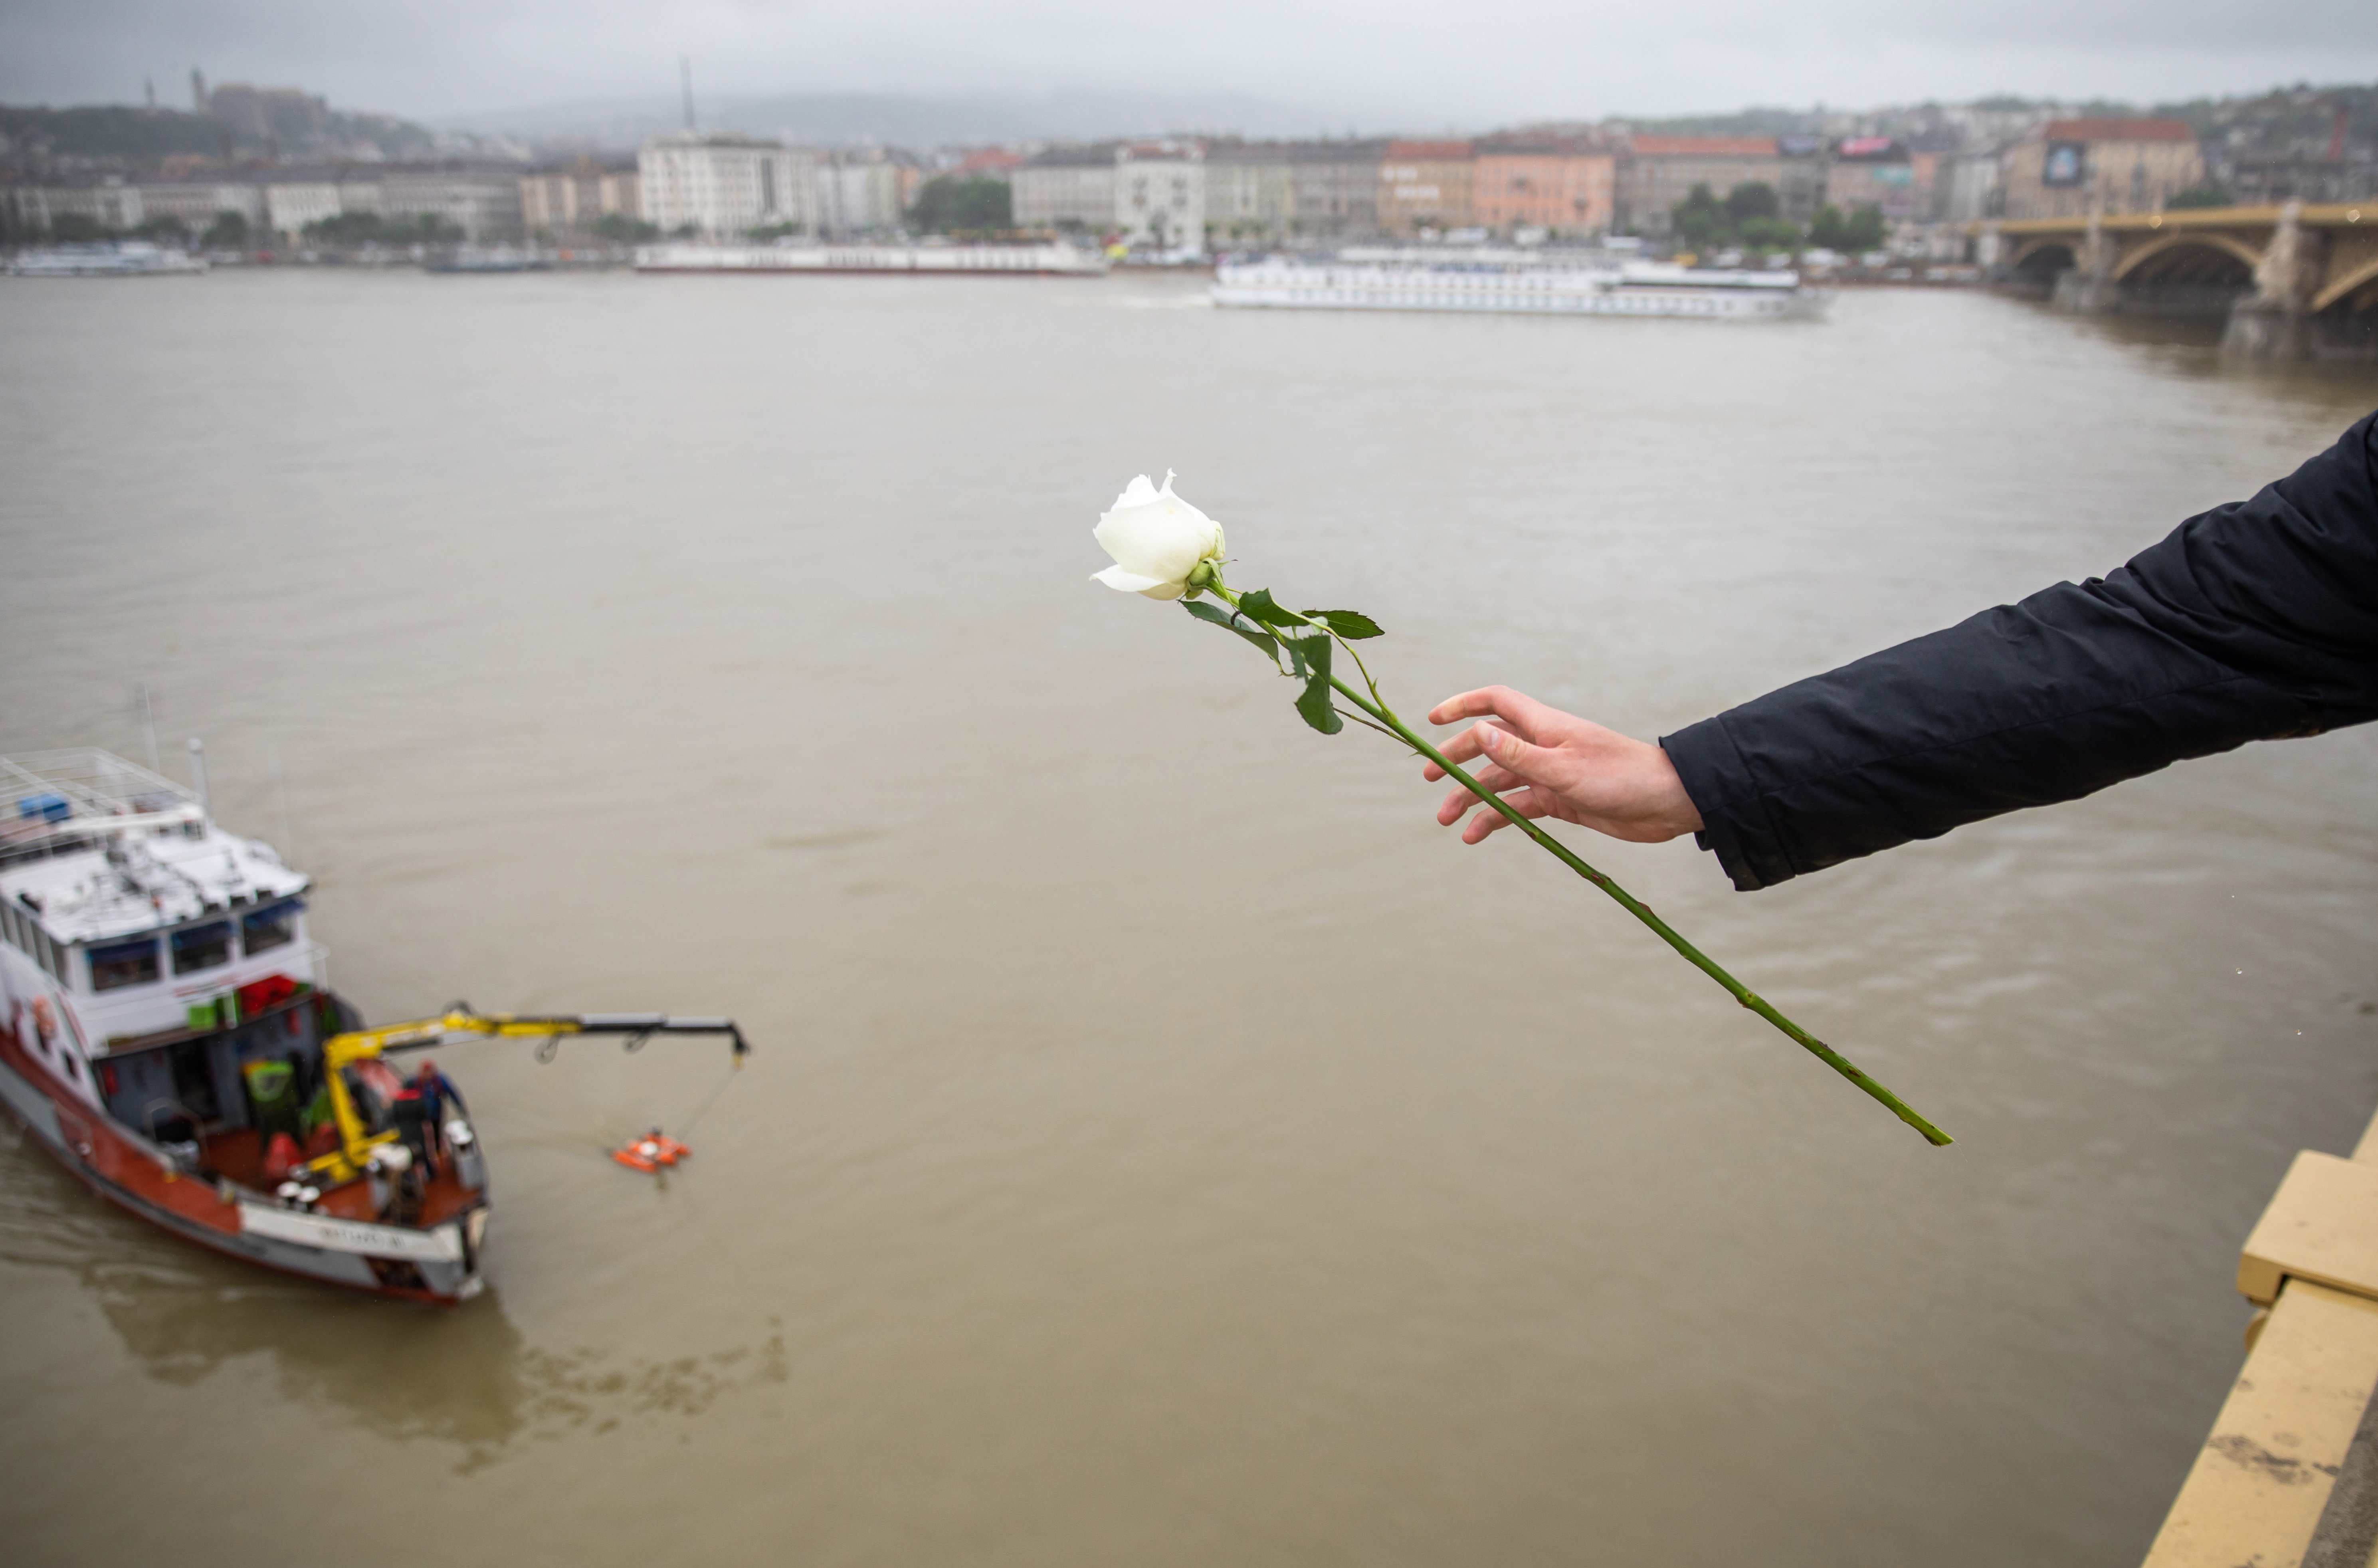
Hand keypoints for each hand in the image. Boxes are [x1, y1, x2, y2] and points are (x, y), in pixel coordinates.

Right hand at [1425, 686, 1704, 845]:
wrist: (1667, 803)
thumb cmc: (1621, 777)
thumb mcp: (1563, 768)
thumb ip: (1517, 754)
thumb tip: (1477, 730)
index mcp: (1544, 726)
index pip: (1495, 703)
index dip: (1462, 706)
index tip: (1432, 720)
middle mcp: (1543, 746)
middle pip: (1488, 745)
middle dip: (1457, 760)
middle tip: (1430, 780)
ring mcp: (1550, 773)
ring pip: (1499, 782)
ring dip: (1472, 798)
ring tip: (1446, 819)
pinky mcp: (1560, 800)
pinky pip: (1518, 807)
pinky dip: (1496, 819)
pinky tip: (1475, 835)